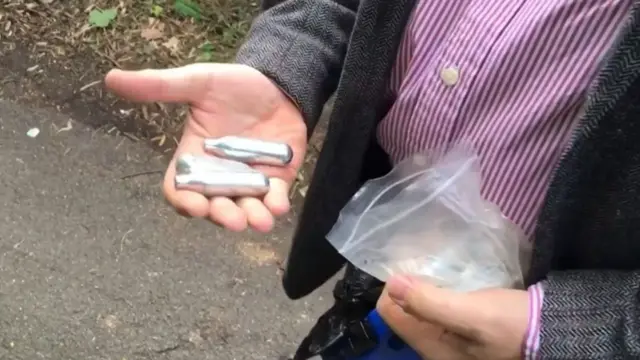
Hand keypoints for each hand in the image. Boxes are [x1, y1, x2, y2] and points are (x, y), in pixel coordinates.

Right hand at [105, 64, 306, 231]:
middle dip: (222, 215)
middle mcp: (220, 176)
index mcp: (194, 158)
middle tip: (233, 220)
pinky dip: (276, 205)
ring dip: (251, 218)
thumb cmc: (233, 85)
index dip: (184, 201)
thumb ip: (159, 86)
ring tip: (259, 221)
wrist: (277, 84)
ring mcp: (248, 181)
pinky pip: (274, 199)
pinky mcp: (276, 180)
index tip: (195, 205)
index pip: (180, 189)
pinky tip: (278, 206)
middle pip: (214, 206)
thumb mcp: (197, 82)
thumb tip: (111, 78)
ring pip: (245, 209)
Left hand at [377, 275, 528, 359]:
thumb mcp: (471, 314)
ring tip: (433, 264)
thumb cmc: (513, 325)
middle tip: (421, 260)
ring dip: (423, 285)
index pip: (390, 313)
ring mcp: (451, 338)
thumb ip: (429, 303)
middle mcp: (436, 347)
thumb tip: (392, 283)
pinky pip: (439, 305)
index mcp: (431, 349)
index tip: (408, 265)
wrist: (558, 331)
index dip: (395, 287)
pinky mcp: (466, 327)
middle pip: (404, 310)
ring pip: (421, 305)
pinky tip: (449, 276)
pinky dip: (439, 289)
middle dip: (407, 285)